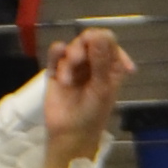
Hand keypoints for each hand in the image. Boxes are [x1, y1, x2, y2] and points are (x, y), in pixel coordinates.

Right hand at [39, 27, 132, 153]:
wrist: (70, 134)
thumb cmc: (93, 114)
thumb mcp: (102, 87)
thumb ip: (100, 60)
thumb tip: (98, 33)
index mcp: (111, 65)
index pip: (108, 41)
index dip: (102, 41)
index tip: (98, 55)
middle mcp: (94, 62)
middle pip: (89, 39)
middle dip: (83, 46)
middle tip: (77, 59)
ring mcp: (75, 66)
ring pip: (73, 46)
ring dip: (70, 59)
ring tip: (67, 81)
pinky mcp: (56, 70)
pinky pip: (56, 53)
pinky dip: (56, 53)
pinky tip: (58, 60)